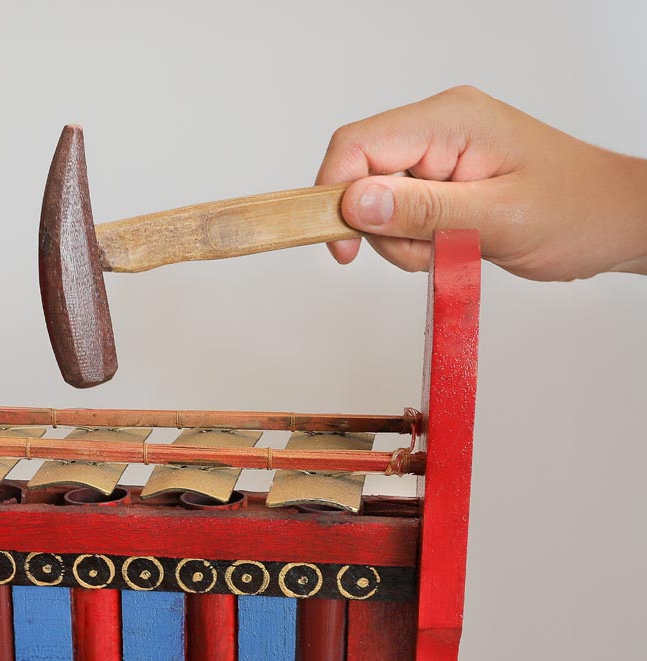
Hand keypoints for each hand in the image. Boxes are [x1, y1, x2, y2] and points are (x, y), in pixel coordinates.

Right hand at [316, 85, 646, 279]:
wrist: (614, 221)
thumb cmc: (576, 211)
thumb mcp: (496, 219)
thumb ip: (422, 211)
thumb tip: (355, 204)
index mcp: (450, 120)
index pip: (357, 145)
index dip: (336, 195)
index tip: (343, 247)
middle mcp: (439, 129)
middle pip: (361, 176)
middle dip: (379, 227)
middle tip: (422, 252)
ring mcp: (439, 154)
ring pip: (377, 203)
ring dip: (400, 241)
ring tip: (450, 249)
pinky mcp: (442, 180)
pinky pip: (400, 214)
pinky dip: (414, 241)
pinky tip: (451, 246)